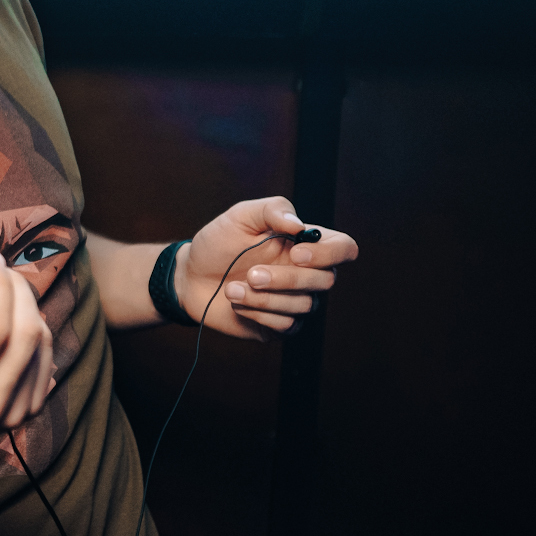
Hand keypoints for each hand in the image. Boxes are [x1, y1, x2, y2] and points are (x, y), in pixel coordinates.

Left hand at [178, 196, 359, 338]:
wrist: (191, 277)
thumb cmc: (218, 243)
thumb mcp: (240, 216)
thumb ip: (272, 210)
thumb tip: (300, 225)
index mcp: (306, 245)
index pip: (344, 248)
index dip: (329, 253)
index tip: (297, 253)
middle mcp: (308, 274)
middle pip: (326, 280)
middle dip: (286, 278)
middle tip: (251, 274)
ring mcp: (296, 301)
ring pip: (303, 305)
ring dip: (264, 297)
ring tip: (232, 288)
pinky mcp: (280, 325)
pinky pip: (286, 325)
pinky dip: (258, 313)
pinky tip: (237, 303)